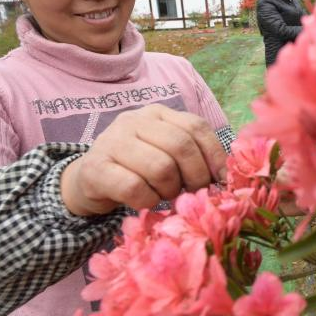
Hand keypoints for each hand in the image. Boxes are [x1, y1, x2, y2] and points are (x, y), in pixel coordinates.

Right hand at [60, 105, 227, 215]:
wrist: (88, 180)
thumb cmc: (137, 169)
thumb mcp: (165, 153)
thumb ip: (192, 154)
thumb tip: (226, 174)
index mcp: (157, 113)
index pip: (196, 126)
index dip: (215, 155)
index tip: (221, 180)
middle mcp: (134, 120)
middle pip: (181, 146)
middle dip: (195, 176)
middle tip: (191, 193)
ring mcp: (112, 141)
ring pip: (160, 168)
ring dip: (169, 191)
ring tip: (164, 195)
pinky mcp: (96, 168)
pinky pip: (135, 188)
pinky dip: (148, 201)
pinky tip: (145, 201)